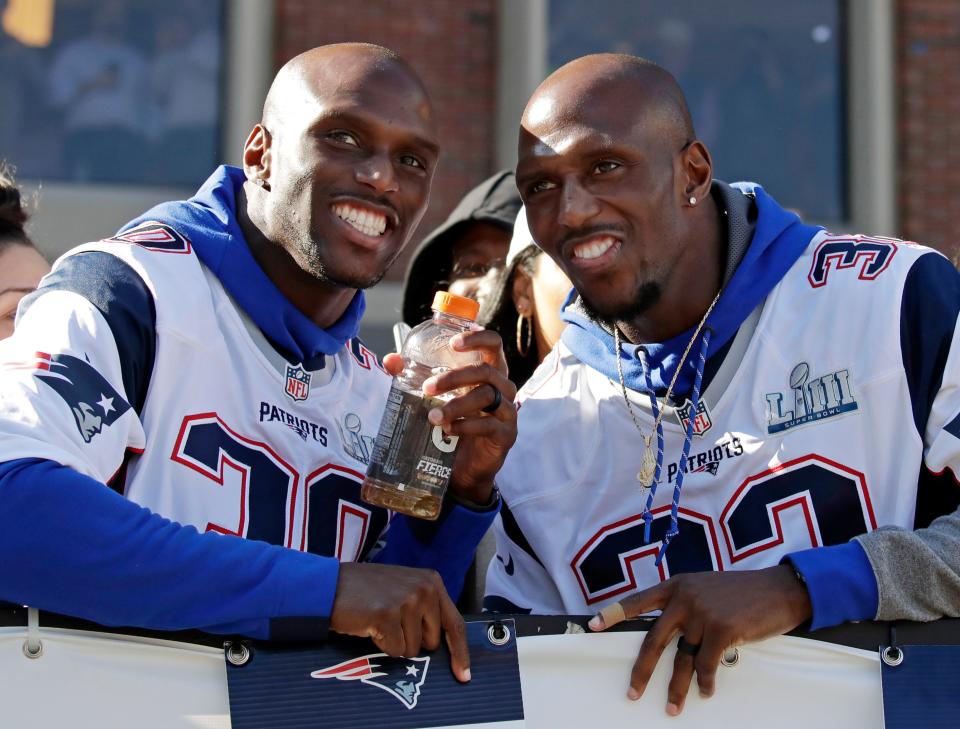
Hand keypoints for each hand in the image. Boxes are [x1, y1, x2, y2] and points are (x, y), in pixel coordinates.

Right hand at [330, 562, 469, 681]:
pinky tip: (370, 625)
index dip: (460, 652)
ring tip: (378, 620)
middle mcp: (424, 588)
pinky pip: (395, 650)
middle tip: (390, 622)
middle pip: (432, 642)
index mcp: (432, 581)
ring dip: (393, 642)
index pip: (454, 623)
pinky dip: (381, 645)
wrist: (330, 586)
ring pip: (412, 649)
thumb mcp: (404, 589)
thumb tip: (441, 643)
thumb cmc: (366, 591)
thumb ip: (426, 608)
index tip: (463, 674)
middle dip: (411, 640)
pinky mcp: (388, 615)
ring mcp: (408, 600)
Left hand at [382, 330, 516, 503]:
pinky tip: (448, 430)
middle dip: (454, 377)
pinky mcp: (507, 434)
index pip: (493, 344)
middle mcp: (503, 387)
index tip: (453, 343)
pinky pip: (489, 425)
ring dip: (456, 404)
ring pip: (487, 396)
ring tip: (432, 416)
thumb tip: (390, 360)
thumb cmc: (454, 422)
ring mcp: (508, 411)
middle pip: (485, 371)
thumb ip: (413, 377)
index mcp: (489, 371)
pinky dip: (465, 426)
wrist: (466, 467)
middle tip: (427, 388)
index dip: (477, 338)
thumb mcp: (436, 398)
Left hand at [588, 565, 811, 714]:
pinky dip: (705, 682)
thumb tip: (669, 637)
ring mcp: (701, 612)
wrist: (779, 589)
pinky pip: (706, 664)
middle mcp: (684, 597)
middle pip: (653, 640)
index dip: (614, 614)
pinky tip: (706, 693)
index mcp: (677, 585)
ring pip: (681, 658)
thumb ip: (685, 605)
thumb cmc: (742, 593)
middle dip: (642, 670)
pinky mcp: (721, 629)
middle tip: (632, 692)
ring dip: (677, 687)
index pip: (638, 601)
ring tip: (672, 708)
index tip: (593, 626)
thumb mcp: (706, 589)